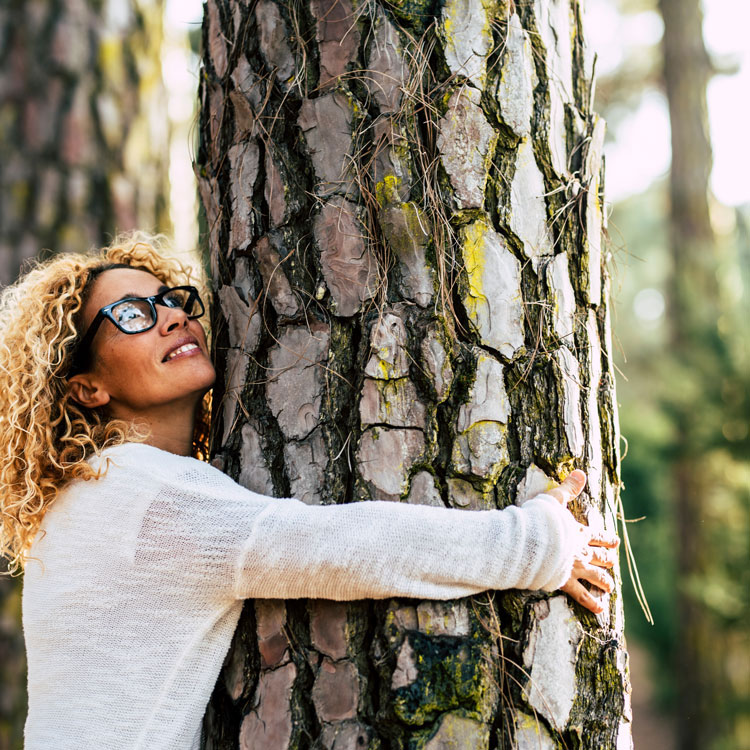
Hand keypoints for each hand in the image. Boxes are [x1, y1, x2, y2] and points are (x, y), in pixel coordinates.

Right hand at [548, 470, 619, 614]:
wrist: (531, 541)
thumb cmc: (539, 519)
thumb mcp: (554, 499)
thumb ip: (568, 488)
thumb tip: (580, 472)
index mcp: (578, 532)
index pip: (598, 536)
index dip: (607, 539)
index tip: (615, 542)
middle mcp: (580, 551)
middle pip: (600, 557)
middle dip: (607, 560)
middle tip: (612, 563)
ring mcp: (574, 567)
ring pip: (596, 576)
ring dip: (604, 581)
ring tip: (610, 588)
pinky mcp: (564, 581)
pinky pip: (581, 594)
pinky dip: (591, 602)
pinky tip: (600, 609)